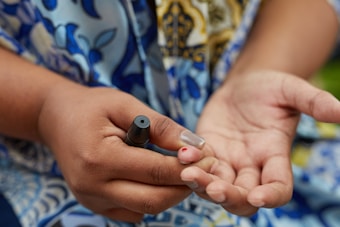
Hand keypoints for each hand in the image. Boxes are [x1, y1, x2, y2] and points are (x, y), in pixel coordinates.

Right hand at [37, 84, 210, 221]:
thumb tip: (195, 146)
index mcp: (98, 158)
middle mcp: (91, 186)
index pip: (154, 171)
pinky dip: (152, 198)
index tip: (210, 158)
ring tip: (183, 171)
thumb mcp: (126, 105)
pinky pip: (132, 211)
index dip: (187, 167)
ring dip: (171, 194)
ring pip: (145, 209)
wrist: (57, 119)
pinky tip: (159, 179)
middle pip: (153, 200)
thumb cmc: (91, 107)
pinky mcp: (94, 204)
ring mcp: (90, 199)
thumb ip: (161, 126)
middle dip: (184, 186)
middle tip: (204, 169)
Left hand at [179, 70, 339, 215]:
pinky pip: (199, 166)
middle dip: (228, 196)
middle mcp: (251, 165)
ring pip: (217, 186)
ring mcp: (228, 160)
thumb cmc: (270, 87)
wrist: (243, 84)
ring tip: (188, 173)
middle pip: (243, 196)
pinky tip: (182, 155)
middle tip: (214, 188)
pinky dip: (190, 164)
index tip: (257, 196)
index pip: (278, 187)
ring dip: (203, 185)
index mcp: (275, 155)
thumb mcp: (291, 90)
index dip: (271, 196)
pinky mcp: (208, 151)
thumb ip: (314, 101)